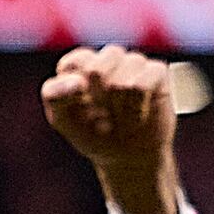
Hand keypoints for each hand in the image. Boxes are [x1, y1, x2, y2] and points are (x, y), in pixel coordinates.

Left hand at [41, 46, 183, 213]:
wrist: (127, 155)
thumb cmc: (91, 133)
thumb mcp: (63, 119)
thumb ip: (56, 96)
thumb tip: (77, 82)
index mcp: (79, 63)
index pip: (74, 63)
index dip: (75, 93)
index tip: (80, 109)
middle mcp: (108, 57)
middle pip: (97, 71)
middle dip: (98, 103)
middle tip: (103, 115)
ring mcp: (134, 62)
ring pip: (121, 83)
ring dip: (118, 111)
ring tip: (121, 117)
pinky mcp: (157, 72)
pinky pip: (143, 86)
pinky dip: (136, 110)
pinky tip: (137, 116)